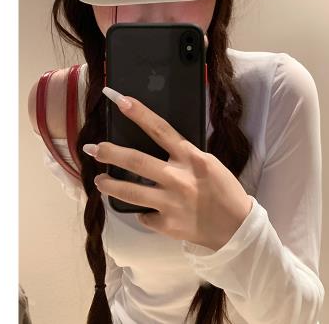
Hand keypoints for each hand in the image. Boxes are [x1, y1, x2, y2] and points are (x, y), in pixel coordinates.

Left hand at [83, 87, 252, 250]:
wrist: (236, 228)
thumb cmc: (224, 191)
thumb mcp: (208, 164)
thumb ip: (184, 156)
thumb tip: (158, 148)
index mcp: (191, 158)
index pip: (160, 129)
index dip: (139, 113)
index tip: (120, 100)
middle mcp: (178, 178)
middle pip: (136, 160)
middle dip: (109, 152)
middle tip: (92, 148)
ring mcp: (170, 203)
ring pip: (130, 191)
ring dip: (110, 185)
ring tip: (99, 181)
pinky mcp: (167, 225)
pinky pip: (144, 216)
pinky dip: (142, 212)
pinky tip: (144, 211)